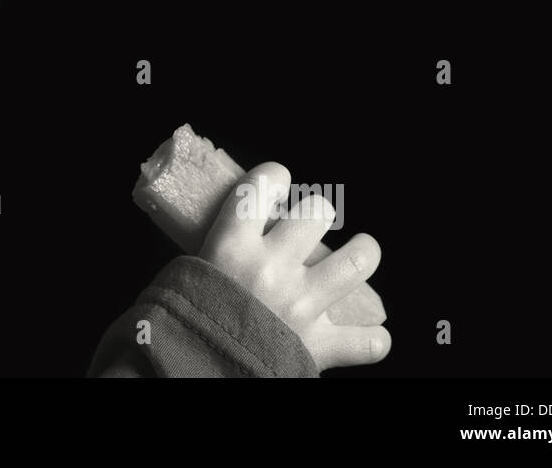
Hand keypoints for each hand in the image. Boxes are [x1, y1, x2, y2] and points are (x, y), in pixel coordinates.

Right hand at [198, 161, 390, 370]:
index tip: (277, 181)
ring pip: (357, 261)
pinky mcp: (319, 346)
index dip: (274, 176)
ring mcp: (301, 306)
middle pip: (317, 212)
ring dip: (362, 254)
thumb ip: (212, 252)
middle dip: (316, 213)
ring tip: (359, 253)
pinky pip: (366, 341)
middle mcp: (272, 269)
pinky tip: (366, 335)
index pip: (261, 185)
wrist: (193, 375)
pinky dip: (369, 339)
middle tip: (309, 224)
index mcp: (232, 247)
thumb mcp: (184, 274)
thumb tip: (227, 235)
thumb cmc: (181, 323)